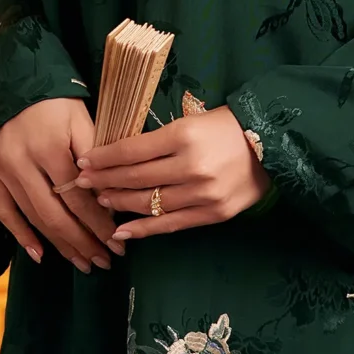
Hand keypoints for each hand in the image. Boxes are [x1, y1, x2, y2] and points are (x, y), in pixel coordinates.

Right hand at [0, 98, 117, 272]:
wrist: (18, 83)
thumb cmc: (59, 103)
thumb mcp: (84, 121)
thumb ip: (95, 160)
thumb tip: (108, 203)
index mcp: (48, 147)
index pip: (78, 198)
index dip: (99, 224)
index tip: (118, 243)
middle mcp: (20, 161)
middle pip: (55, 214)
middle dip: (82, 242)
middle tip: (104, 260)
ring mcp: (0, 168)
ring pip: (32, 217)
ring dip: (59, 244)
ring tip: (82, 262)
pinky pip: (4, 212)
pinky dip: (21, 235)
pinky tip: (40, 254)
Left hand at [75, 106, 270, 240]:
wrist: (271, 144)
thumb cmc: (225, 127)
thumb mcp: (190, 122)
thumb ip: (158, 140)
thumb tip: (118, 156)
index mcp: (184, 135)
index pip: (132, 150)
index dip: (103, 158)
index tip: (83, 162)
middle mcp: (191, 166)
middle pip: (136, 178)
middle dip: (104, 181)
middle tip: (81, 183)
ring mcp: (202, 193)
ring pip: (149, 203)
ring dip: (120, 204)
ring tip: (101, 201)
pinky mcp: (213, 214)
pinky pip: (170, 224)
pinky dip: (143, 229)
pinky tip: (122, 232)